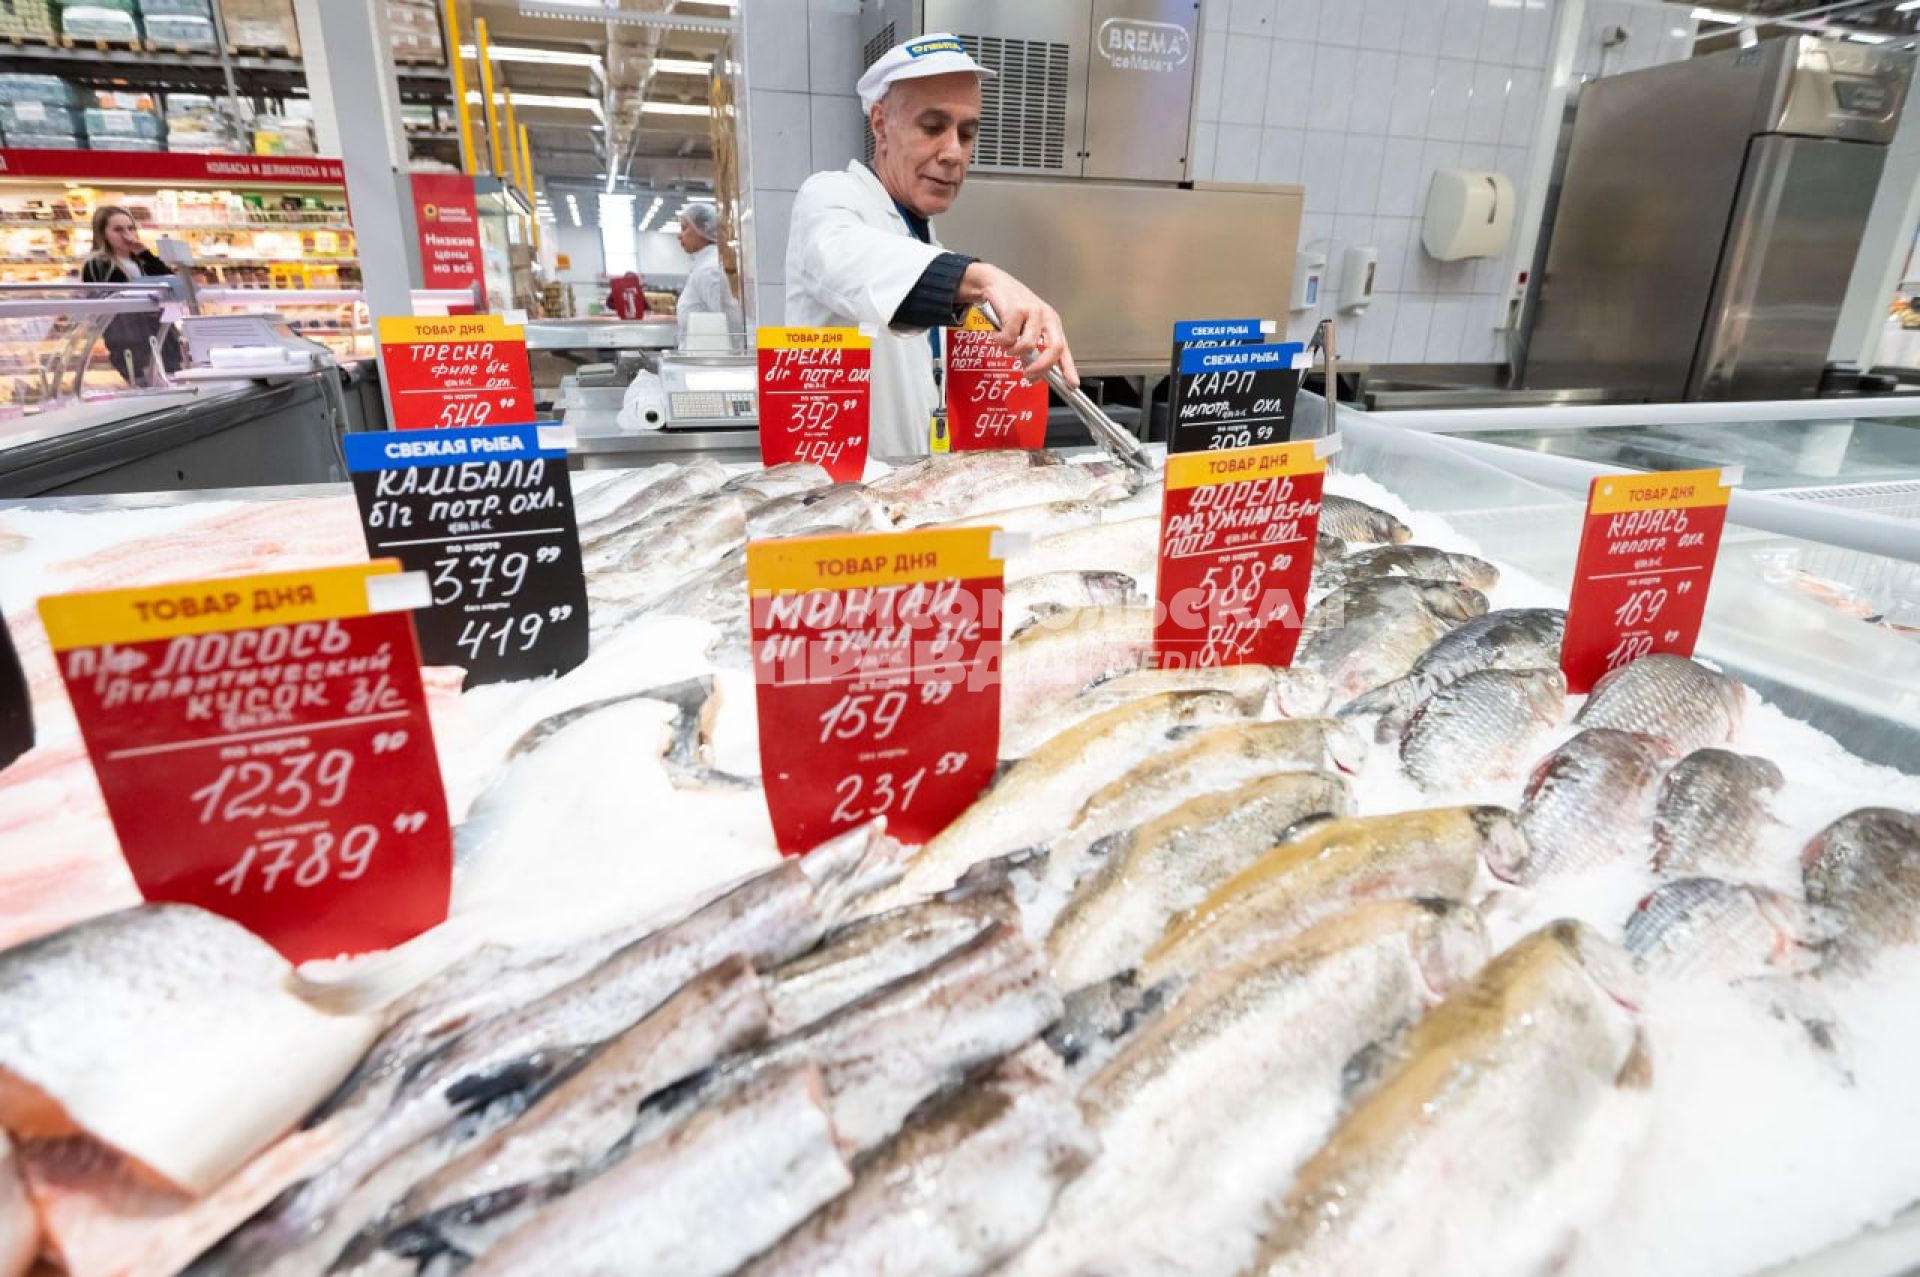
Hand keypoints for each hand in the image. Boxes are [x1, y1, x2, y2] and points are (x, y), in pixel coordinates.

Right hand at [958, 262, 1078, 387]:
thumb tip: (1034, 373)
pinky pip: (1008, 337)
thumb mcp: (1027, 329)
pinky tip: (998, 332)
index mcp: (1052, 324)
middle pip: (1053, 348)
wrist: (995, 284)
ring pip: (1026, 346)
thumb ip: (1033, 350)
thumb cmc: (1011, 308)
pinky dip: (1000, 339)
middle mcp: (1046, 317)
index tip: (1072, 384)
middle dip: (1040, 367)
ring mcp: (1033, 312)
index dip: (1069, 369)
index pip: (1064, 349)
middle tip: (1028, 375)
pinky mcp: (1017, 309)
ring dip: (1012, 350)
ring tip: (1007, 342)